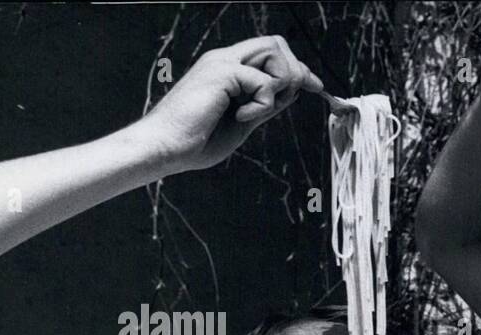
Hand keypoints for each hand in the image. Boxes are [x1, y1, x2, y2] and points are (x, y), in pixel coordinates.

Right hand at [131, 35, 321, 174]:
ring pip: (275, 52)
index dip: (297, 67)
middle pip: (276, 43)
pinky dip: (262, 105)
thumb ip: (263, 106)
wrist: (166, 146)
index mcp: (229, 70)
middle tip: (288, 98)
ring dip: (280, 84)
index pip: (270, 51)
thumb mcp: (243, 122)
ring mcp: (222, 63)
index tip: (314, 86)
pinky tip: (241, 118)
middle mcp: (226, 59)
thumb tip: (290, 94)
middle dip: (294, 71)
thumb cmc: (196, 140)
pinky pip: (264, 83)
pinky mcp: (221, 72)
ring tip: (258, 109)